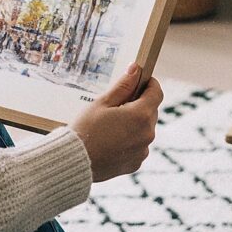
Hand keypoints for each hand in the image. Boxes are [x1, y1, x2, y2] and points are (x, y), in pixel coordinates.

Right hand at [69, 63, 162, 181]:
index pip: (156, 93)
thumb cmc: (86, 128)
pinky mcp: (136, 163)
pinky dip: (130, 140)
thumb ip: (123, 86)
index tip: (141, 80)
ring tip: (110, 125)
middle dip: (138, 104)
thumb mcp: (103, 102)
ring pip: (144, 129)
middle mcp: (147, 134)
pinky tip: (111, 140)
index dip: (150, 84)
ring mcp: (143, 150)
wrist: (75, 160)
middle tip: (117, 103)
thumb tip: (136, 69)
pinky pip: (138, 145)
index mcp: (140, 115)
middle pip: (151, 111)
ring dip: (134, 123)